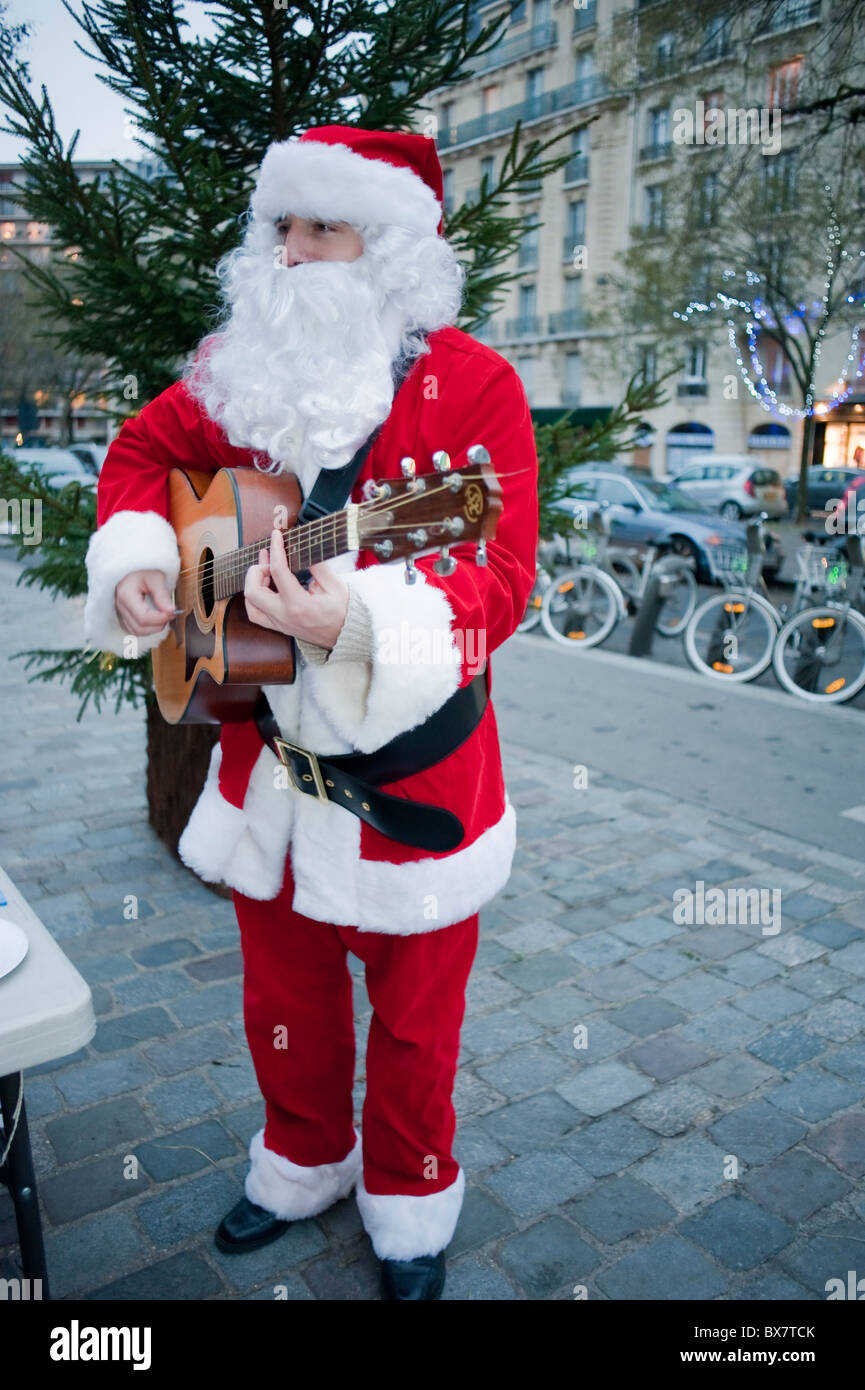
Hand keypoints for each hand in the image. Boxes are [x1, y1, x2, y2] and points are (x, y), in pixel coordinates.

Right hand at [115, 569, 176, 637]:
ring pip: (136, 632)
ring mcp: (120, 612)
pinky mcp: (123, 616)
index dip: (159, 619)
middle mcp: (120, 605)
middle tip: (170, 614)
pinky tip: (155, 620)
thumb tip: (171, 611)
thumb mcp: (156, 578)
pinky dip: (146, 629)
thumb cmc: (144, 570)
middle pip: (139, 628)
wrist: (134, 569)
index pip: (143, 617)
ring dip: (153, 629)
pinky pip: (133, 630)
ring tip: (163, 617)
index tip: (172, 613)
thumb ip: (162, 595)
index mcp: (125, 594)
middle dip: (158, 625)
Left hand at [244, 528, 348, 648]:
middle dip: (257, 570)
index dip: (276, 549)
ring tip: (265, 572)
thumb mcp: (335, 585)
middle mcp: (285, 616)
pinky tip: (265, 587)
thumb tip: (303, 548)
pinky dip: (255, 598)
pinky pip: (255, 614)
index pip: (278, 572)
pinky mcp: (278, 626)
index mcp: (299, 604)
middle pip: (253, 591)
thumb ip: (318, 566)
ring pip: (250, 604)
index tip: (276, 536)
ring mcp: (279, 623)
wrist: (345, 635)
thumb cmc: (342, 611)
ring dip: (253, 584)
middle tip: (270, 561)